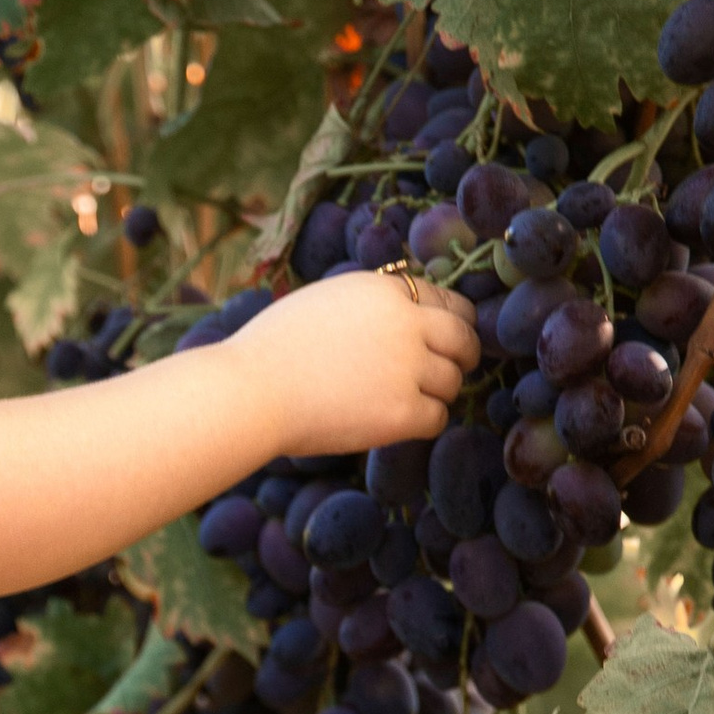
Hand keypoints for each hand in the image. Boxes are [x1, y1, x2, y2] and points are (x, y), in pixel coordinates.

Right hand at [222, 268, 479, 455]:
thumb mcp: (325, 300)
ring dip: (436, 393)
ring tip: (405, 400)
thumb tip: (401, 313)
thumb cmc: (270, 349)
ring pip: (452, 381)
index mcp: (385, 290)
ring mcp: (408, 368)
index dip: (449, 322)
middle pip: (463, 337)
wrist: (250, 392)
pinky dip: (423, 422)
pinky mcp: (402, 412)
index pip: (445, 301)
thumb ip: (370, 303)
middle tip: (453, 369)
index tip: (444, 339)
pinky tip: (397, 423)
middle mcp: (406, 323)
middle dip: (462, 354)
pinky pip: (437, 417)